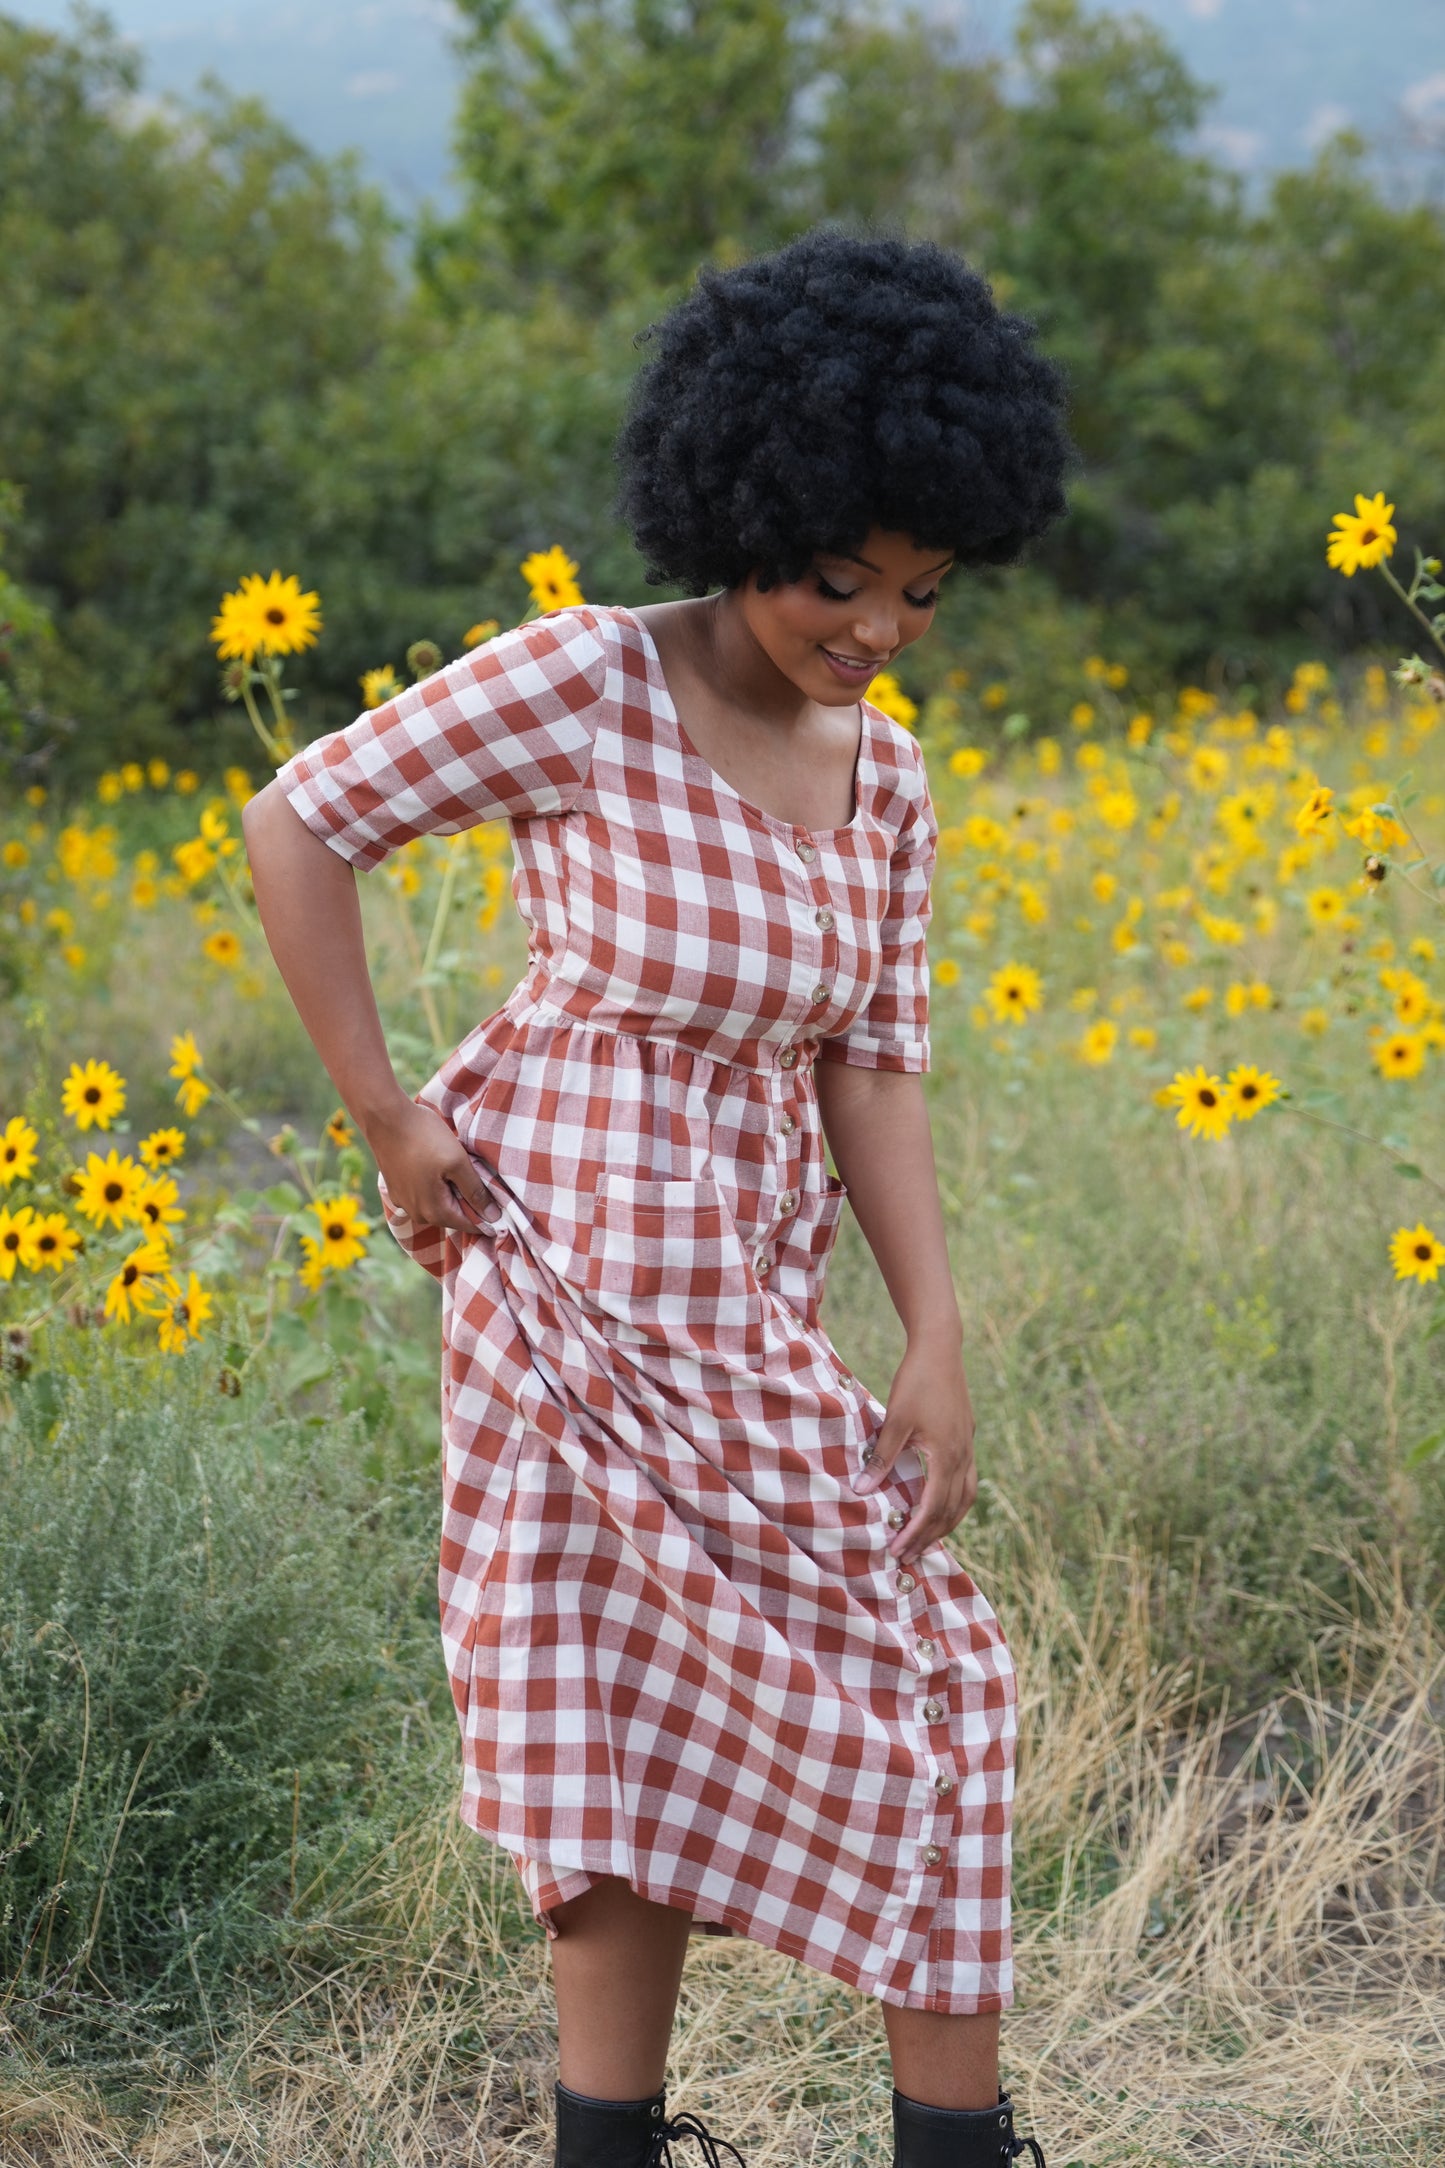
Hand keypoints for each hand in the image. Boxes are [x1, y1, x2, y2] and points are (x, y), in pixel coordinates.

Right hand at [363, 1095, 493, 1236]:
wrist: (385, 1118)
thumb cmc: (424, 1138)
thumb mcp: (458, 1163)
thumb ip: (475, 1192)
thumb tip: (492, 1216)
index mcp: (434, 1211)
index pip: (469, 1225)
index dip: (488, 1219)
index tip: (503, 1211)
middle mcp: (417, 1213)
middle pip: (453, 1216)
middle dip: (470, 1206)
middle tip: (486, 1187)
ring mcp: (404, 1202)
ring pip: (437, 1206)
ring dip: (452, 1195)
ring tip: (463, 1175)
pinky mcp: (396, 1189)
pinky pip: (423, 1196)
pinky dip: (436, 1188)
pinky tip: (440, 1170)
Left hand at [850, 1336, 976, 1565]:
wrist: (940, 1349)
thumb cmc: (916, 1381)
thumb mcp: (895, 1420)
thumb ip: (882, 1458)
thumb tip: (863, 1491)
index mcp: (947, 1455)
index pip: (933, 1507)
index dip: (916, 1533)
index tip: (898, 1551)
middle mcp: (963, 1456)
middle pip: (951, 1510)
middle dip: (930, 1536)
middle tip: (908, 1556)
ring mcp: (969, 1447)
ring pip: (964, 1499)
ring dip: (946, 1522)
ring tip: (927, 1540)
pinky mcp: (966, 1439)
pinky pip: (966, 1482)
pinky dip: (954, 1502)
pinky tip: (940, 1504)